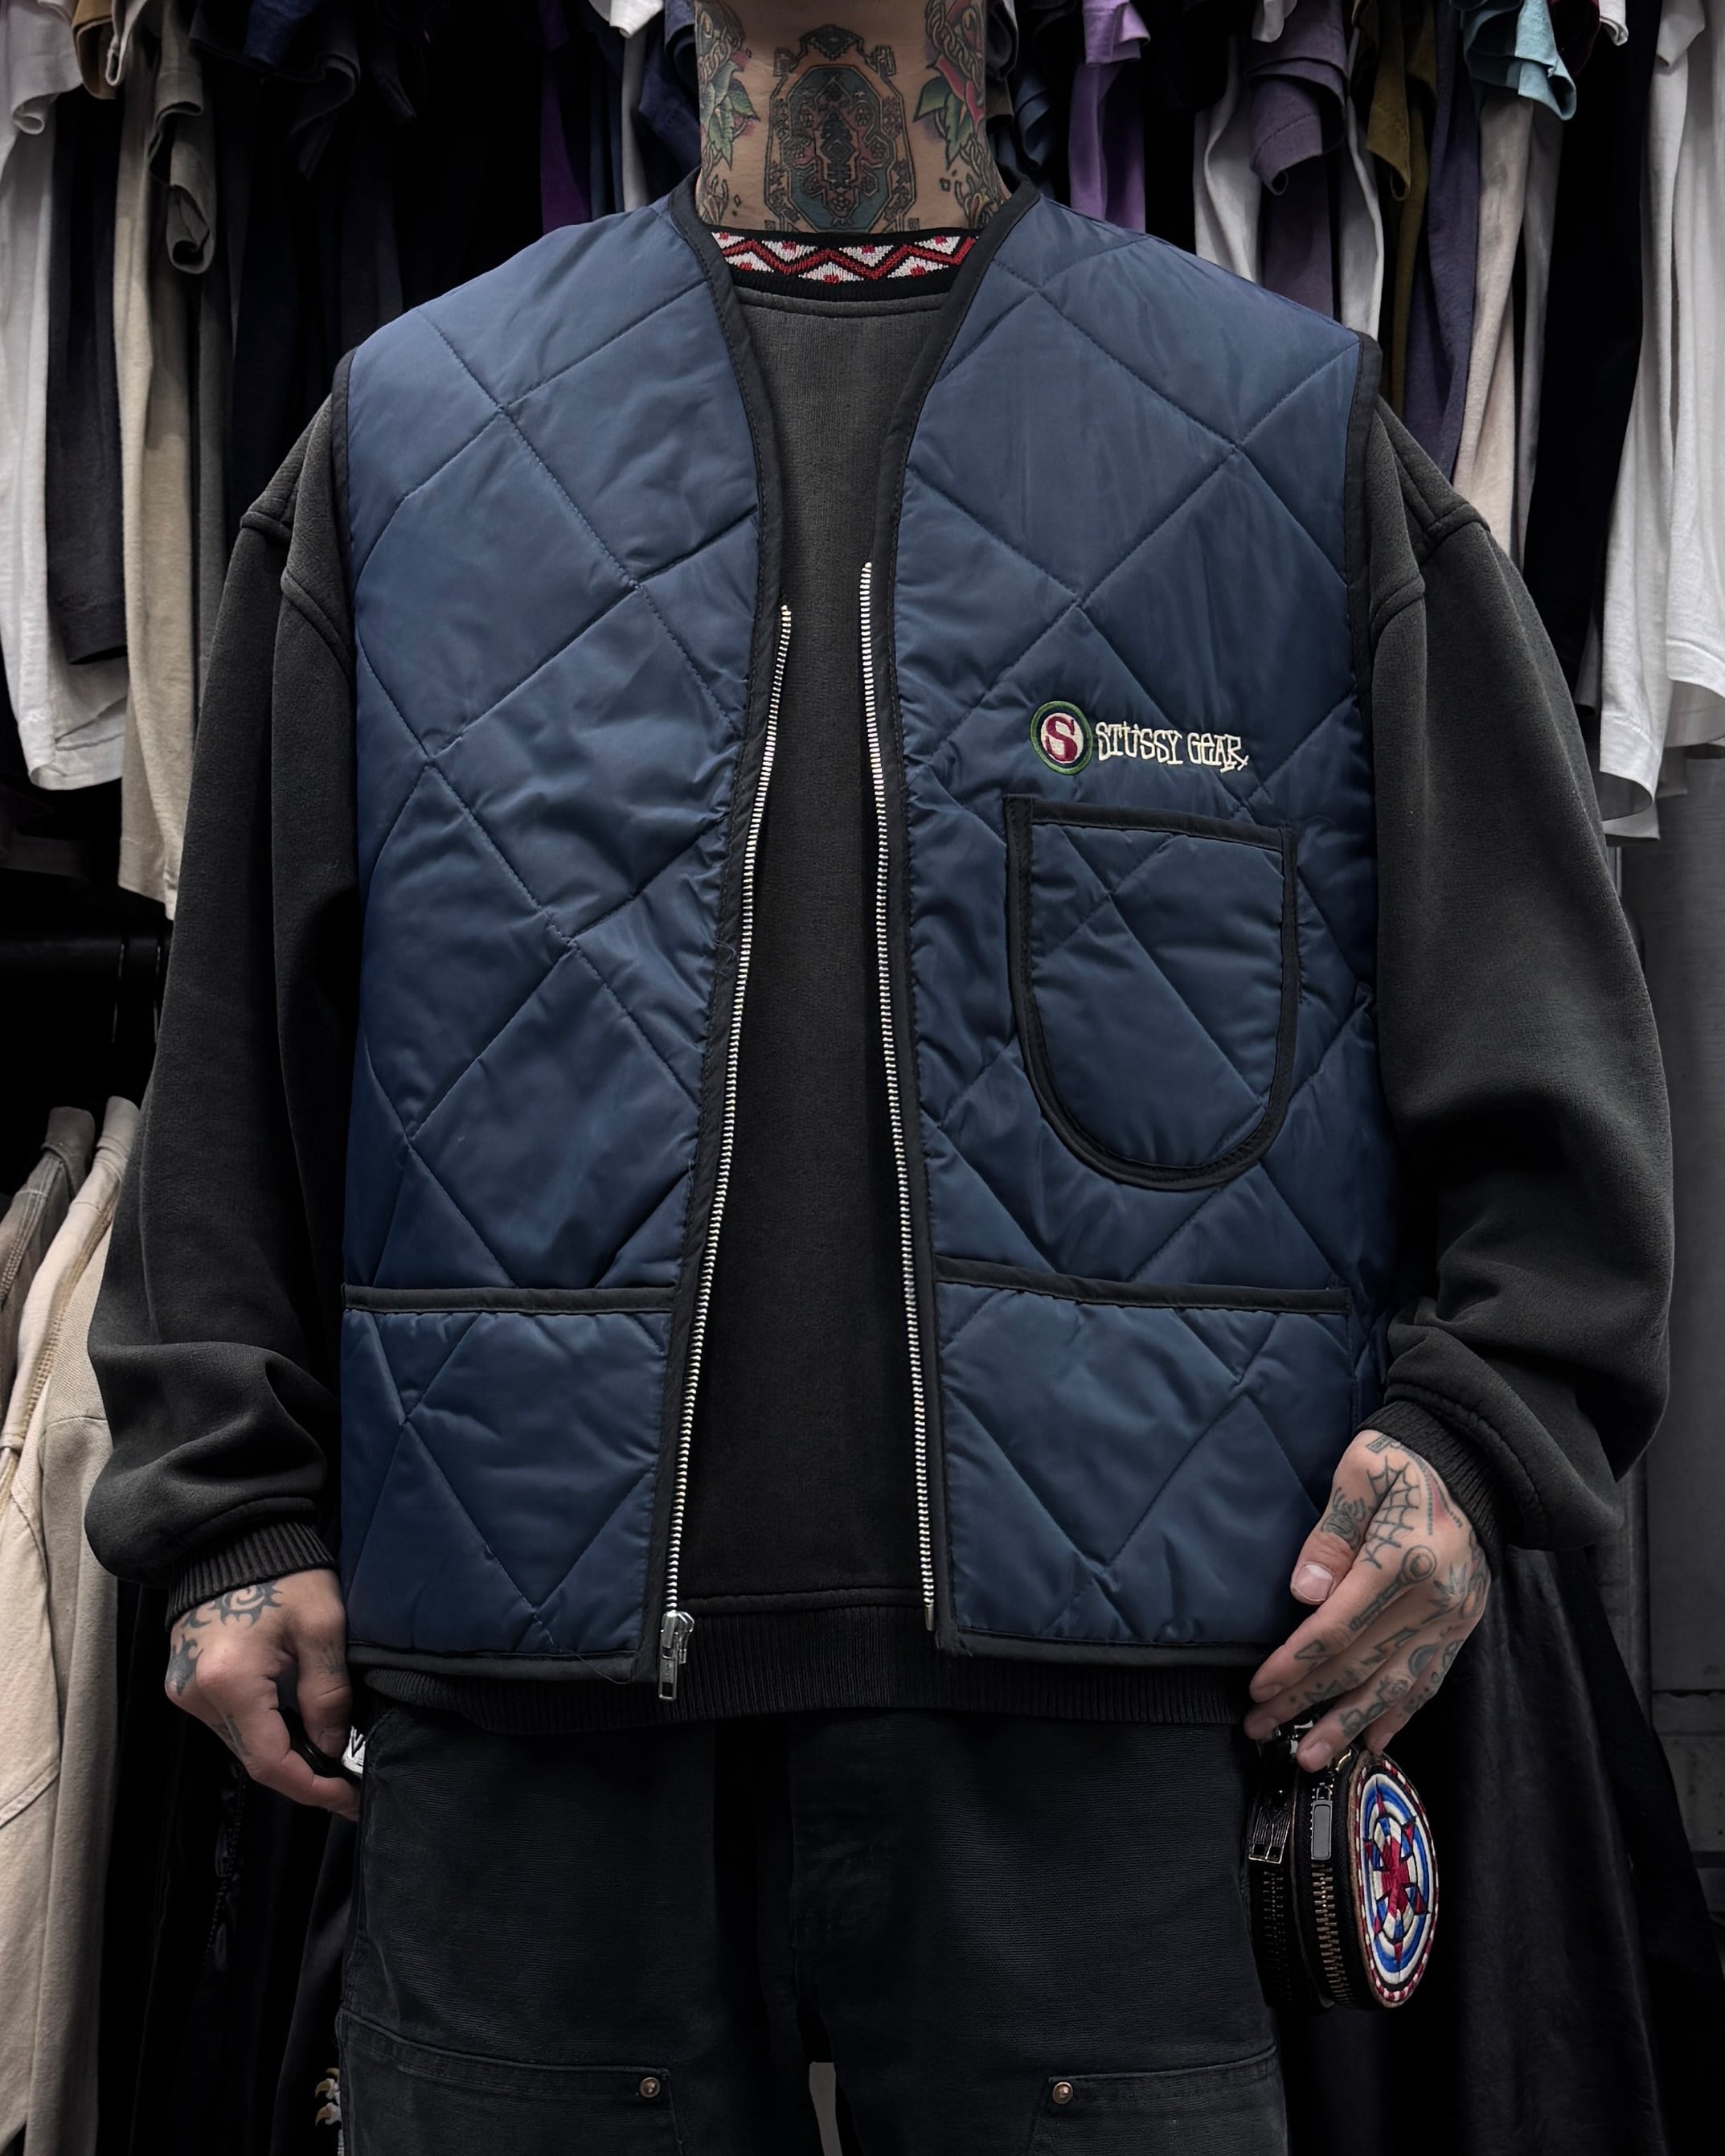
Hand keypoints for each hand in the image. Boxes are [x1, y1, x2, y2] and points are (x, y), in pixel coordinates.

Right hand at [164, 1569, 358, 1819]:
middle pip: (253, 1757)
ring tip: (329, 1756)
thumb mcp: (322, 1627)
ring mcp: (185, 1691)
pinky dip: (265, 1731)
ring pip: (241, 1744)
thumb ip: (327, 1694)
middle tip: (347, 1782)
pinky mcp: (186, 1682)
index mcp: (228, 1683)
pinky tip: (297, 1729)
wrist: (235, 1538)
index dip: (313, 1787)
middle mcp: (196, 1695)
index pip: (270, 1762)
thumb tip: (332, 1747)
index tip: (350, 1798)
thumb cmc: (284, 1572)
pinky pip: (230, 1723)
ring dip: (284, 1753)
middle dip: (303, 1774)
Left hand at [1243, 1431, 1490, 1769]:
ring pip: (1397, 1686)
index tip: (1258, 1687)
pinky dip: (1400, 1714)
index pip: (1338, 1626)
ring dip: (1349, 1725)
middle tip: (1261, 1727)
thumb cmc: (1404, 1459)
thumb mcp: (1362, 1471)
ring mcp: (1453, 1618)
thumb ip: (1332, 1533)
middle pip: (1361, 1664)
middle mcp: (1434, 1599)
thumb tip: (1303, 1593)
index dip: (1295, 1663)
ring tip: (1310, 1757)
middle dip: (1307, 1702)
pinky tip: (1373, 1742)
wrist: (1476, 1459)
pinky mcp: (1463, 1625)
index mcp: (1404, 1559)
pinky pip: (1430, 1680)